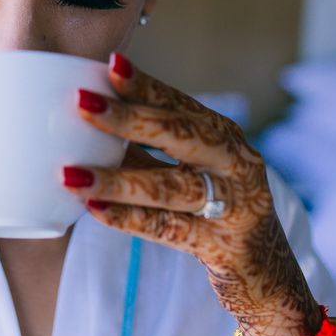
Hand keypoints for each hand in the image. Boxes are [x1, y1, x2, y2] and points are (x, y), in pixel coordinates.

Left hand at [62, 53, 321, 335]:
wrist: (264, 270)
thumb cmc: (213, 206)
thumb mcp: (187, 169)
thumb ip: (143, 148)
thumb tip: (82, 122)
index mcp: (222, 135)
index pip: (179, 103)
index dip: (144, 85)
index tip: (111, 65)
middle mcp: (234, 163)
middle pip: (180, 135)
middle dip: (128, 119)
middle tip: (83, 104)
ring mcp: (233, 205)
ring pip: (170, 187)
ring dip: (117, 180)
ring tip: (71, 174)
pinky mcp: (222, 245)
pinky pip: (166, 229)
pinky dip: (127, 219)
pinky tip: (93, 210)